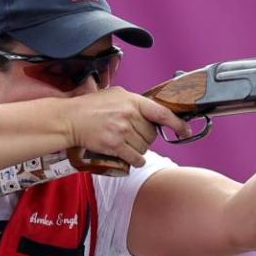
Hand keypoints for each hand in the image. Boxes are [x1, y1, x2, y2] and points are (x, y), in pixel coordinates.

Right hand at [65, 87, 190, 166]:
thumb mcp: (115, 94)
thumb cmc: (91, 106)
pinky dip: (137, 160)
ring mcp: (122, 131)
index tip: (186, 130)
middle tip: (133, 134)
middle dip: (146, 137)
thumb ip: (134, 101)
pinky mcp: (114, 145)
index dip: (177, 123)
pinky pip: (135, 157)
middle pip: (152, 134)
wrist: (69, 119)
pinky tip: (134, 158)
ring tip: (127, 144)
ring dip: (139, 149)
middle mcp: (129, 115)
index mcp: (132, 101)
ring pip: (144, 147)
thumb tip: (152, 109)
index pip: (162, 112)